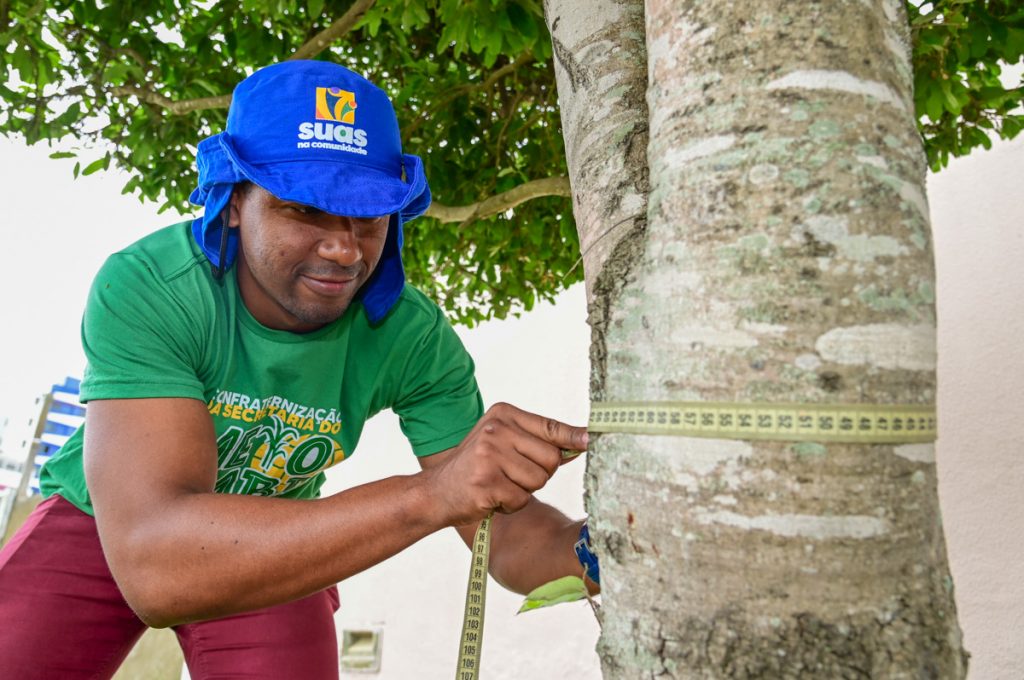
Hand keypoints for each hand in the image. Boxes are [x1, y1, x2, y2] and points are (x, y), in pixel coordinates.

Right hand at [423, 403, 587, 525]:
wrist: (437, 492)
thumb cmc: (478, 467)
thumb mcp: (504, 443)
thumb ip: (539, 442)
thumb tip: (582, 442)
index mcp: (503, 414)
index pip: (550, 427)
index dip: (574, 437)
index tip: (591, 440)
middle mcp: (496, 429)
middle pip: (552, 458)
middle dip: (541, 474)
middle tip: (513, 475)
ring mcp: (490, 455)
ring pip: (539, 480)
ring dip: (524, 490)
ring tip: (500, 485)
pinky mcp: (486, 482)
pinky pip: (522, 499)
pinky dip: (511, 505)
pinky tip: (492, 497)